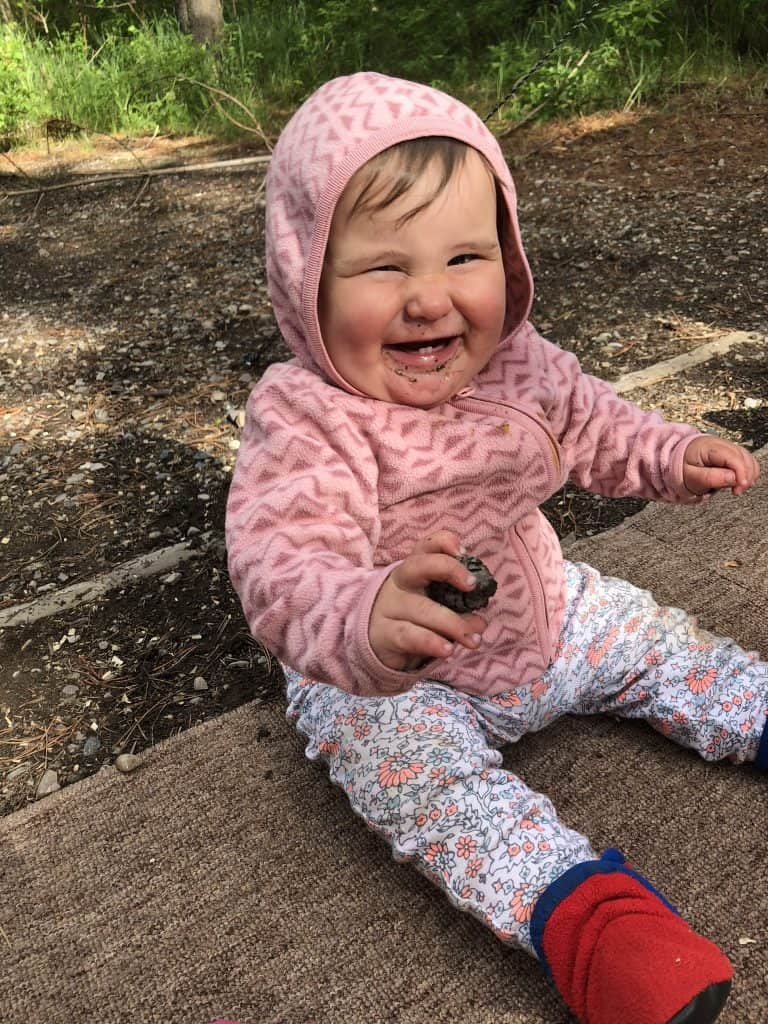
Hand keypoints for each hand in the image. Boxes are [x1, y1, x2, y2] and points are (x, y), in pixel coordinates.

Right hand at [369, 530, 488, 671]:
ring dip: (454, 624)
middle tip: (472, 586)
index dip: (444, 543)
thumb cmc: (413, 618)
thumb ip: (457, 608)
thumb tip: (480, 622)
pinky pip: (410, 636)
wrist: (376, 643)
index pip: (427, 547)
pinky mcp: (384, 633)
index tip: (462, 553)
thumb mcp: (434, 605)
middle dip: (449, 570)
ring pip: (423, 609)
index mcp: (414, 569)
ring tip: (473, 639)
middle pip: (419, 566)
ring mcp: (389, 607)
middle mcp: (399, 583)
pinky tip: (448, 650)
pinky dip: (432, 642)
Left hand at [683, 436, 759, 497]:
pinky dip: (748, 472)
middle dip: (746, 476)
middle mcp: (721, 444)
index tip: (739, 488)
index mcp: (708, 447)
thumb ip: (710, 478)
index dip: (741, 472)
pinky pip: (746, 461)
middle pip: (744, 457)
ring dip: (749, 474)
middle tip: (736, 491)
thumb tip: (733, 478)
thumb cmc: (682, 469)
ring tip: (738, 488)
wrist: (676, 461)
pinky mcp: (731, 453)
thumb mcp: (691, 477)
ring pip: (748, 459)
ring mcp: (728, 447)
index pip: (732, 457)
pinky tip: (741, 482)